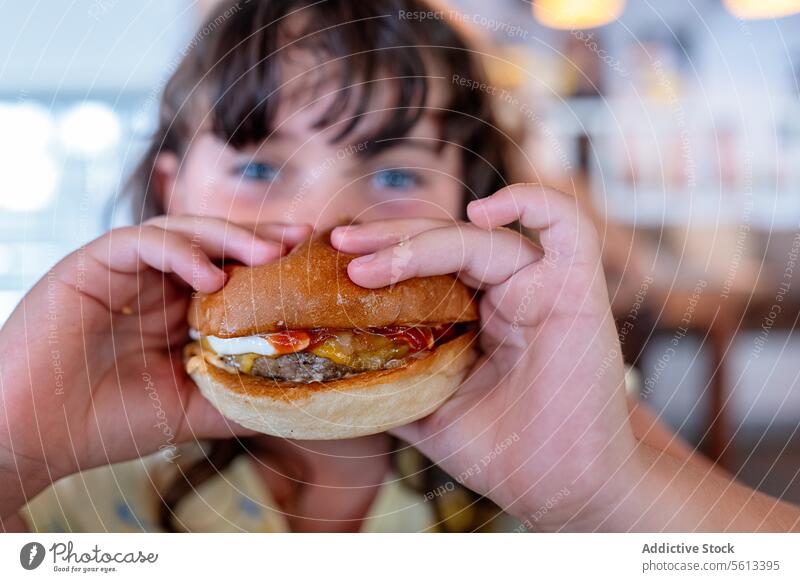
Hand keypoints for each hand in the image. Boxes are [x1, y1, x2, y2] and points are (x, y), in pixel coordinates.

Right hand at [0, 216, 310, 515]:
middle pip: (217, 242)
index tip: (314, 263)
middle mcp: (156, 283)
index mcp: (179, 310)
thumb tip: (300, 403)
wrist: (32, 437)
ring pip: (183, 231)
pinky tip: (210, 275)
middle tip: (302, 239)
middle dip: (261, 238)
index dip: (273, 263)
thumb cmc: (107, 424)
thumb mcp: (192, 412)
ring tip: (268, 254)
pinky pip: (141, 243)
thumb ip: (238, 400)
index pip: (234, 270)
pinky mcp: (91, 265)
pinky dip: (179, 252)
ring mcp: (125, 271)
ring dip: (228, 237)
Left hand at [331, 185, 639, 530]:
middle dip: (387, 240)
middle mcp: (507, 292)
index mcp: (476, 315)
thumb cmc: (505, 454)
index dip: (381, 257)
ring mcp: (541, 285)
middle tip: (340, 246)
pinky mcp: (577, 287)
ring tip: (369, 264)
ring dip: (420, 242)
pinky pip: (566, 223)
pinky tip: (482, 212)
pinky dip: (530, 202)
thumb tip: (332, 373)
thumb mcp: (429, 413)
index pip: (425, 266)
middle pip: (443, 242)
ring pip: (479, 238)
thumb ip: (393, 383)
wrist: (567, 489)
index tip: (331, 264)